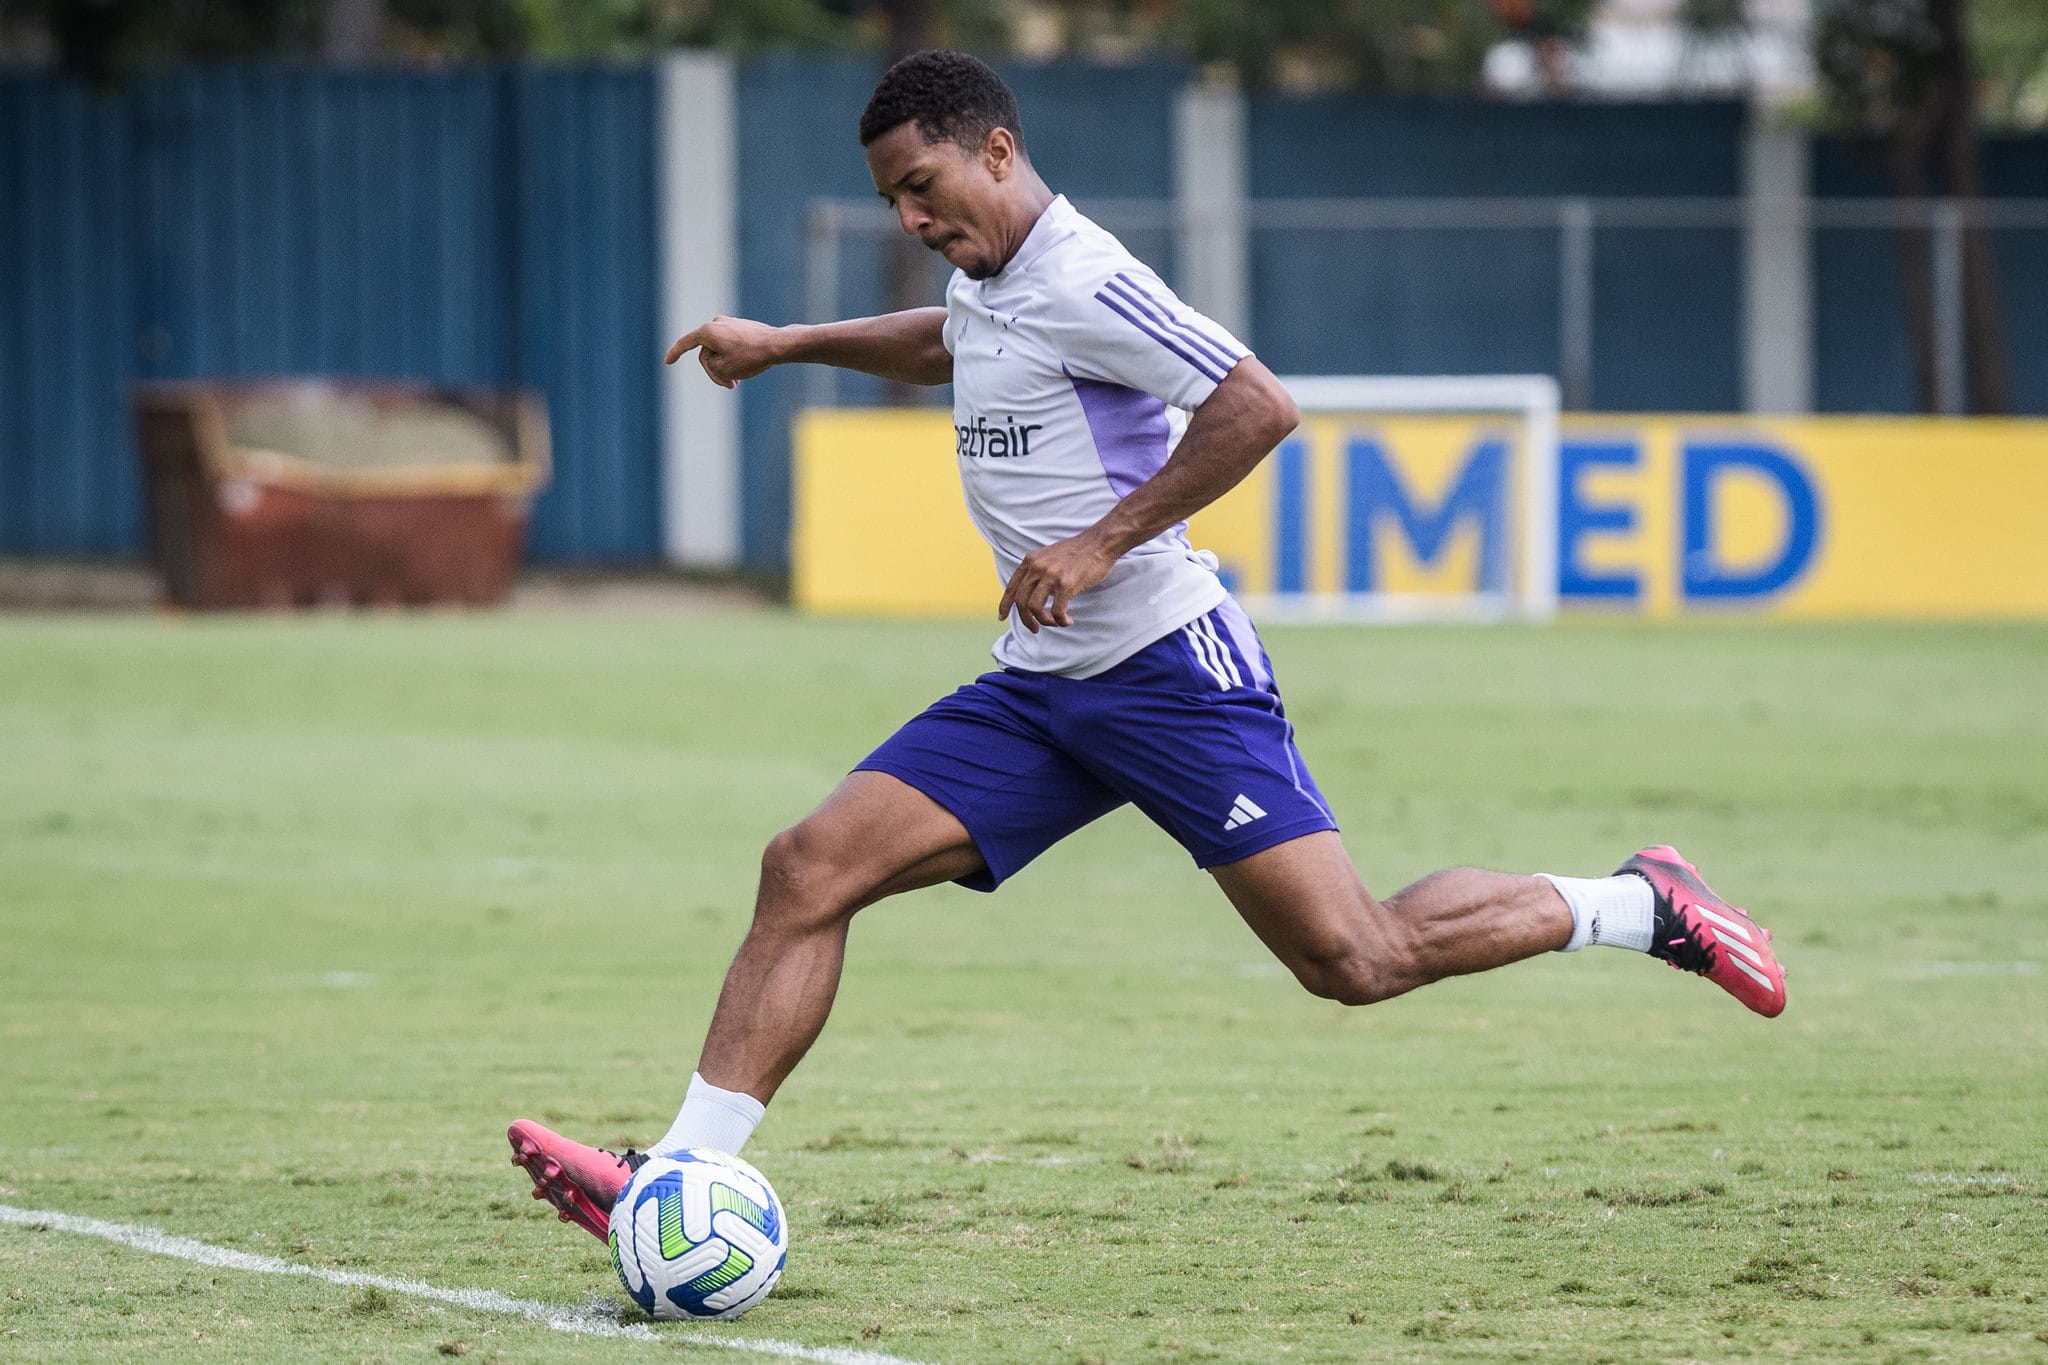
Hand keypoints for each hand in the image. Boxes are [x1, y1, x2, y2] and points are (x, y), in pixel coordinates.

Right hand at [664, 316, 782, 388]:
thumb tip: (715, 357)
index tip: (667, 361)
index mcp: (707, 330)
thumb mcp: (722, 369)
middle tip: (730, 386)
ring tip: (739, 380)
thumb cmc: (749, 357)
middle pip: (707, 353)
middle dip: (715, 371)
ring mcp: (731, 323)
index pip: (686, 343)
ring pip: (720, 351)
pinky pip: (732, 346)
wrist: (778, 345)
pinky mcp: (743, 328)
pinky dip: (735, 359)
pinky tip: (747, 368)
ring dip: (726, 367)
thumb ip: (709, 365)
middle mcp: (717, 323)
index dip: (675, 353)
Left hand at [997, 531, 1118, 632]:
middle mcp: (1037, 567)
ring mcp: (1051, 575)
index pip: (1011, 587)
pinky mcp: (1066, 584)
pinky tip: (1067, 621)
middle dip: (1026, 620)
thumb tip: (1032, 592)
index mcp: (1030, 560)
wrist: (1100, 543)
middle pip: (1021, 601)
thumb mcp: (1049, 555)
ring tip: (1055, 623)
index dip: (1004, 605)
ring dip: (1044, 622)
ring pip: (1035, 608)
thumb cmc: (1078, 552)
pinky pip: (1056, 611)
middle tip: (1035, 629)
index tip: (1002, 618)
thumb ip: (1038, 570)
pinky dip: (1060, 620)